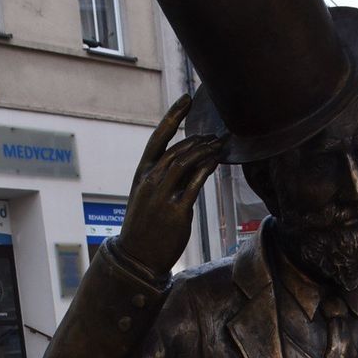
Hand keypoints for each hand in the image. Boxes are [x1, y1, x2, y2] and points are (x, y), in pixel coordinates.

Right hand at [118, 95, 225, 276]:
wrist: (137, 259)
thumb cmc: (145, 228)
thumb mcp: (148, 198)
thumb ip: (164, 179)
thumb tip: (189, 164)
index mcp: (141, 175)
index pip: (158, 138)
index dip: (173, 116)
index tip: (187, 99)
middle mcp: (150, 182)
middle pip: (178, 149)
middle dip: (200, 139)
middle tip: (216, 135)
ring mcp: (162, 196)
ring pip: (187, 162)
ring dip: (206, 150)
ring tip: (220, 145)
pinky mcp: (177, 212)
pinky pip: (196, 183)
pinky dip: (208, 168)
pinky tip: (217, 161)